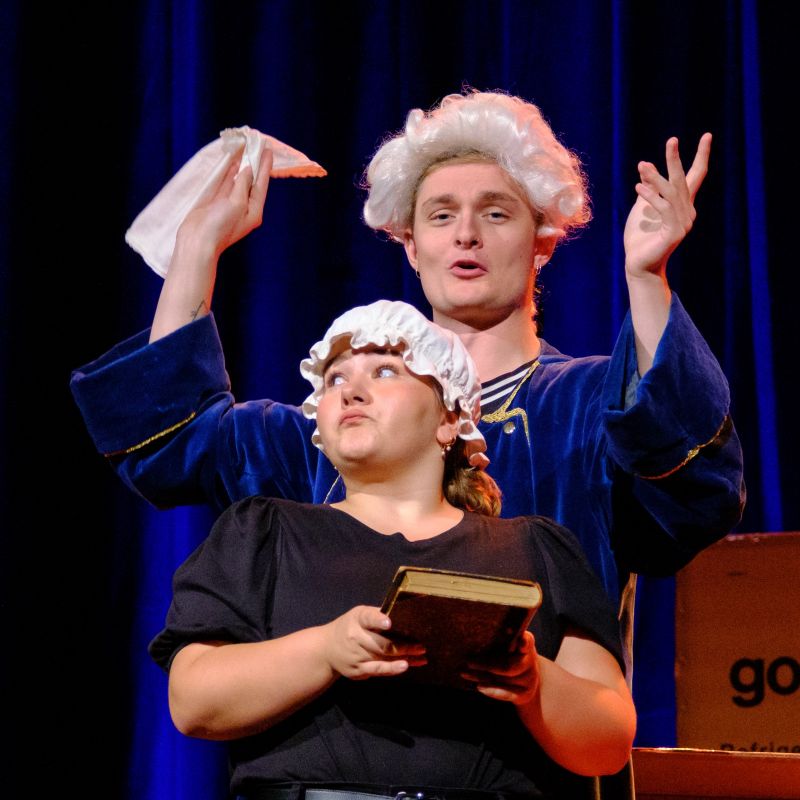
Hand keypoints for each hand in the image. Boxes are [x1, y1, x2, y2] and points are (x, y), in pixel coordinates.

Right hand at [176, 143, 272, 259]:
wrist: (197, 242)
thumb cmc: (220, 226)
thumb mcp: (236, 204)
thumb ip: (242, 185)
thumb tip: (248, 170)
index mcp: (254, 211)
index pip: (261, 184)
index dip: (265, 166)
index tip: (268, 150)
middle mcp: (244, 208)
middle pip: (251, 182)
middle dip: (255, 164)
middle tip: (258, 146)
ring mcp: (230, 206)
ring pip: (238, 181)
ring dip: (242, 166)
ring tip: (246, 149)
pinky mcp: (216, 204)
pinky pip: (226, 185)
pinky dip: (229, 174)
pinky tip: (233, 163)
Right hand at [322, 606, 425, 679]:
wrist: (326, 649)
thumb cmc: (350, 627)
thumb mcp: (359, 615)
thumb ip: (377, 615)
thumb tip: (404, 613)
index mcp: (357, 619)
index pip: (368, 618)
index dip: (378, 620)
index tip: (389, 623)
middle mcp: (355, 637)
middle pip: (381, 643)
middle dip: (403, 646)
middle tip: (420, 646)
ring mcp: (356, 656)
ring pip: (383, 658)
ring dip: (404, 658)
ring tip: (420, 656)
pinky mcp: (358, 671)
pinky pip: (378, 670)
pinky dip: (393, 669)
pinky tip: (405, 666)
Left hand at [460, 631, 539, 704]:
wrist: (527, 679)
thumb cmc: (511, 654)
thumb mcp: (510, 644)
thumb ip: (500, 640)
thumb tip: (475, 638)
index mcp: (527, 644)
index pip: (527, 641)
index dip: (523, 642)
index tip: (519, 642)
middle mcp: (530, 661)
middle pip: (509, 666)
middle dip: (486, 664)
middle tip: (468, 661)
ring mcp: (528, 679)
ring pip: (503, 680)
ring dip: (481, 677)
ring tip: (464, 672)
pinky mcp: (524, 693)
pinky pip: (506, 693)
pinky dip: (491, 690)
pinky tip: (479, 686)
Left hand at [623, 133, 710, 279]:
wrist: (638, 264)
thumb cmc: (639, 238)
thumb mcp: (641, 208)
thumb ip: (648, 189)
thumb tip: (646, 166)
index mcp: (682, 204)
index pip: (694, 177)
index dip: (701, 156)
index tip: (707, 136)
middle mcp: (687, 211)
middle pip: (683, 180)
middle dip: (676, 160)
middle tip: (672, 140)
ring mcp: (683, 222)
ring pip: (671, 193)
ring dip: (656, 177)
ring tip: (642, 164)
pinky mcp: (675, 233)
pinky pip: (664, 209)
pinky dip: (652, 196)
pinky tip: (639, 187)